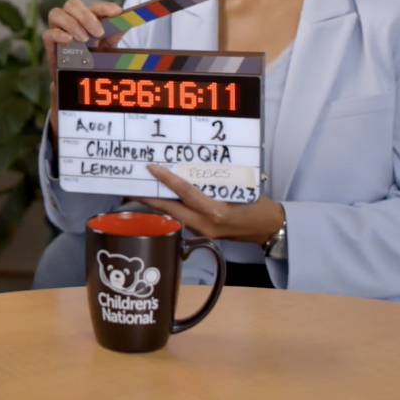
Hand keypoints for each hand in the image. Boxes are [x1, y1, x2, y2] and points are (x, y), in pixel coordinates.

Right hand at [42, 0, 125, 129]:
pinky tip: (69, 40)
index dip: (104, 6)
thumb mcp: (108, 49)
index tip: (117, 12)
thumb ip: (114, 36)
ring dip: (72, 23)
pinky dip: (58, 34)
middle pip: (72, 4)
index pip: (92, 6)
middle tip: (98, 32)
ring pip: (56, 13)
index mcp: (87, 20)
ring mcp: (58, 33)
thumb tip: (126, 24)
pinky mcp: (50, 47)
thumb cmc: (93, 63)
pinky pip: (47, 34)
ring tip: (84, 39)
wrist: (79, 85)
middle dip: (86, 15)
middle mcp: (71, 22)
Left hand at [138, 164, 284, 244]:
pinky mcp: (203, 234)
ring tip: (143, 192)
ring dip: (159, 204)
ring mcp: (203, 231)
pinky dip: (173, 208)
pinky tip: (164, 200)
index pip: (185, 193)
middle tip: (131, 188)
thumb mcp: (239, 188)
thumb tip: (192, 165)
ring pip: (174, 215)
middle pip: (171, 210)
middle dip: (150, 199)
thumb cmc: (258, 205)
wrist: (269, 228)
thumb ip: (215, 181)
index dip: (167, 180)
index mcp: (215, 211)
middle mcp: (205, 224)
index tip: (151, 169)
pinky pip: (183, 219)